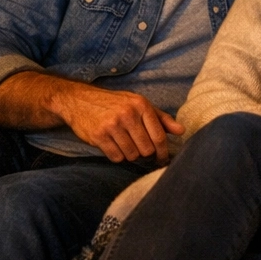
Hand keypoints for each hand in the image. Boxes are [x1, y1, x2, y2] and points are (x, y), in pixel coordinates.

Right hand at [51, 83, 181, 162]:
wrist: (79, 100)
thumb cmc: (114, 103)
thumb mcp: (138, 104)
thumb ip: (160, 118)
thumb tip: (181, 131)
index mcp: (141, 105)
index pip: (159, 136)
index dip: (163, 152)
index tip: (162, 159)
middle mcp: (128, 114)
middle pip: (146, 149)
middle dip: (144, 153)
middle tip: (139, 149)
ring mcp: (112, 125)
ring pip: (132, 155)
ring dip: (130, 154)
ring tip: (124, 144)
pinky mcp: (99, 136)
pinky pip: (116, 157)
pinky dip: (116, 155)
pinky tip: (113, 145)